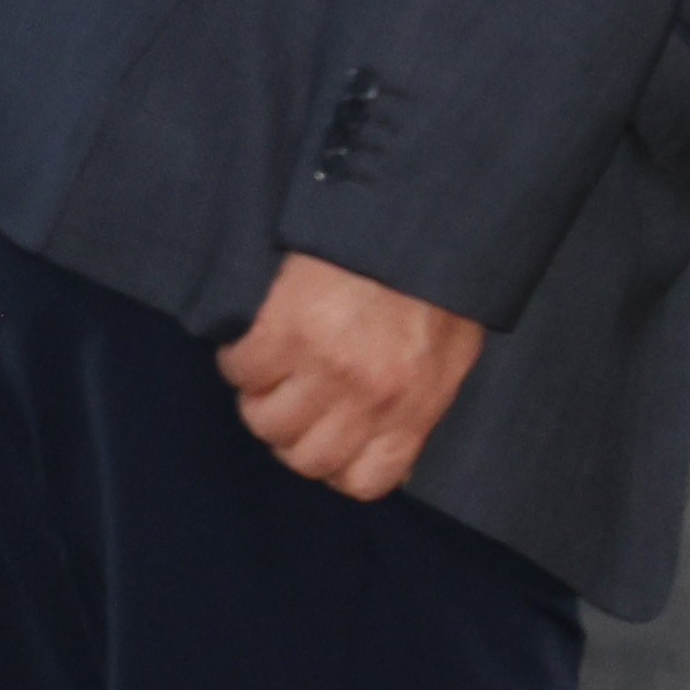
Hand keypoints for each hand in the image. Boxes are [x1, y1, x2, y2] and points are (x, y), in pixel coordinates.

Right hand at [217, 251, 485, 500]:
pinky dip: (243, 352)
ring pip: (263, 420)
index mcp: (416, 402)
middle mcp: (369, 394)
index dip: (339, 463)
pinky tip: (269, 327)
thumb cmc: (433, 278)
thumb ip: (419, 408)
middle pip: (302, 458)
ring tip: (288, 354)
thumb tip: (393, 463)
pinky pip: (238, 372)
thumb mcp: (451, 349)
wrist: (410, 207)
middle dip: (297, 429)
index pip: (363, 482)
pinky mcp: (279, 332)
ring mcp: (322, 365)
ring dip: (265, 392)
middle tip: (304, 389)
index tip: (331, 435)